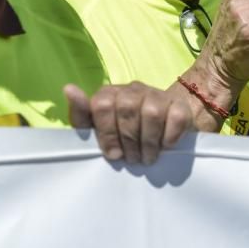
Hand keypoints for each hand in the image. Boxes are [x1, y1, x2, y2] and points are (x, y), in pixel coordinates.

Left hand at [64, 81, 193, 164]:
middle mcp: (133, 89)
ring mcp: (158, 94)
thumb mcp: (97, 130)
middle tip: (132, 159)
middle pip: (126, 108)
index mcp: (111, 93)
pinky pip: (175, 117)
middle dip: (128, 140)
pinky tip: (165, 146)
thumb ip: (81, 115)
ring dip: (148, 142)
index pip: (102, 103)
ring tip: (147, 157)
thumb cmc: (123, 135)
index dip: (107, 133)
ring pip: (150, 112)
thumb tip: (69, 89)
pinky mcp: (179, 105)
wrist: (162, 131)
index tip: (113, 154)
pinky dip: (169, 137)